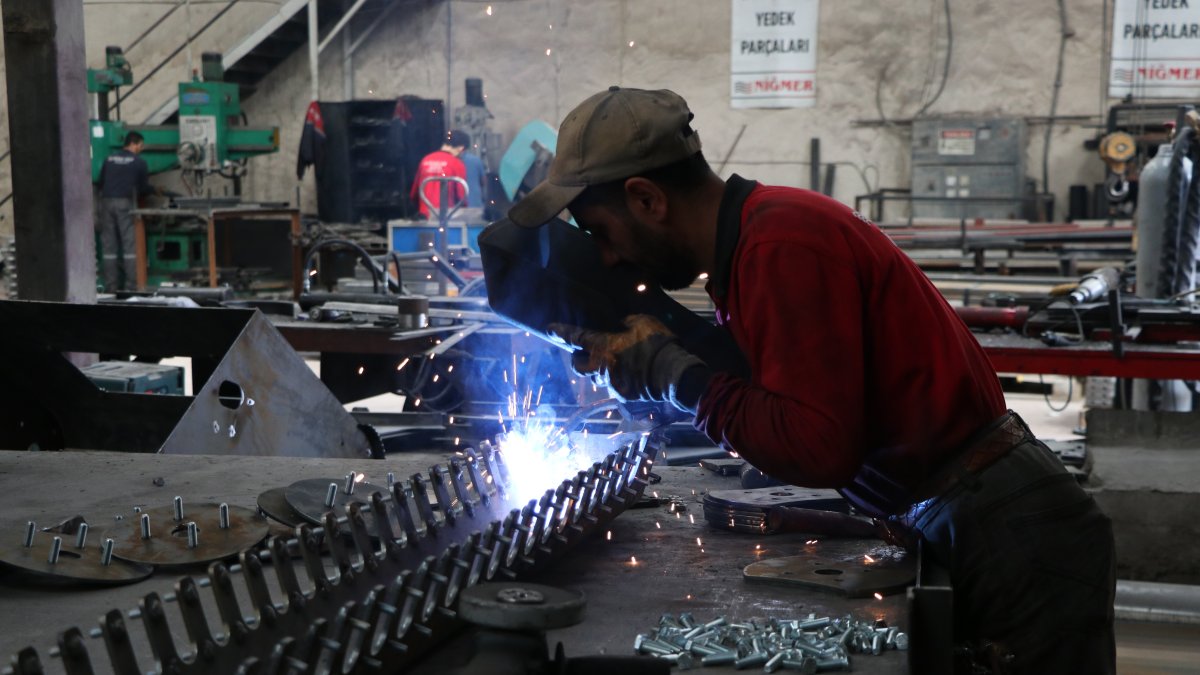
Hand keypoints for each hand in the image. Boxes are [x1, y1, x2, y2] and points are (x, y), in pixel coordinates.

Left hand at [549, 314, 707, 409]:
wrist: (672, 374)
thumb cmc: (657, 344)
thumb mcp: (643, 322)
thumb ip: (627, 322)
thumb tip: (621, 324)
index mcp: (603, 346)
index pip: (576, 338)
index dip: (561, 333)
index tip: (550, 329)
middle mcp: (602, 367)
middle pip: (578, 365)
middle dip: (577, 358)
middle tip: (583, 352)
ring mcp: (611, 383)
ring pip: (595, 377)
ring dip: (597, 370)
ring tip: (609, 362)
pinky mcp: (622, 395)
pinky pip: (612, 386)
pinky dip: (616, 378)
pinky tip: (628, 373)